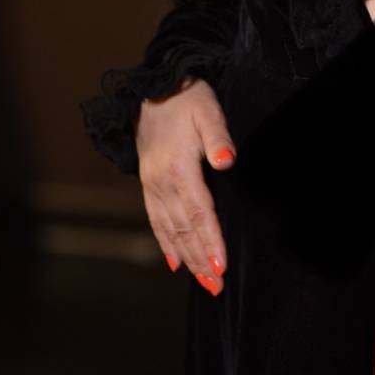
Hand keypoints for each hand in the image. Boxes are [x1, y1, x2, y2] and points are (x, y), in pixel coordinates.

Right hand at [136, 76, 235, 292]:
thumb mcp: (209, 111)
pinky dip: (165, 243)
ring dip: (187, 258)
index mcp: (179, 169)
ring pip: (170, 230)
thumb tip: (226, 162)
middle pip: (184, 229)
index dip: (211, 241)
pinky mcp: (148, 183)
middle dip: (201, 260)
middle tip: (216, 287)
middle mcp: (161, 183)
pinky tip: (174, 262)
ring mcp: (152, 185)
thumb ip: (219, 137)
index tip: (221, 266)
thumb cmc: (188, 99)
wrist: (156, 87)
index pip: (199, 213)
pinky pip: (155, 219)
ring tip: (202, 282)